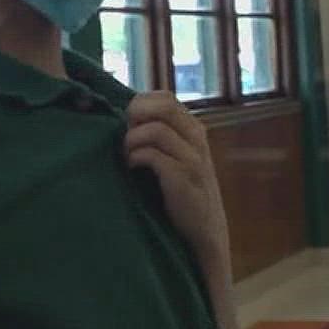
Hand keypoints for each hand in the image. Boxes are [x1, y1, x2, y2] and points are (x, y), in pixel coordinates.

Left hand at [124, 92, 229, 276]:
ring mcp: (193, 157)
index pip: (165, 98)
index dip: (140, 104)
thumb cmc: (183, 192)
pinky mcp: (183, 178)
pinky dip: (135, 158)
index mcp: (193, 128)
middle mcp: (197, 138)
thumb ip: (161, 135)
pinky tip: (131, 169)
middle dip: (135, 116)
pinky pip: (153, 155)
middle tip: (124, 137)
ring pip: (156, 129)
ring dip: (132, 140)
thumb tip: (124, 118)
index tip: (127, 124)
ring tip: (126, 156)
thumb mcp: (177, 156)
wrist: (204, 231)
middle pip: (163, 106)